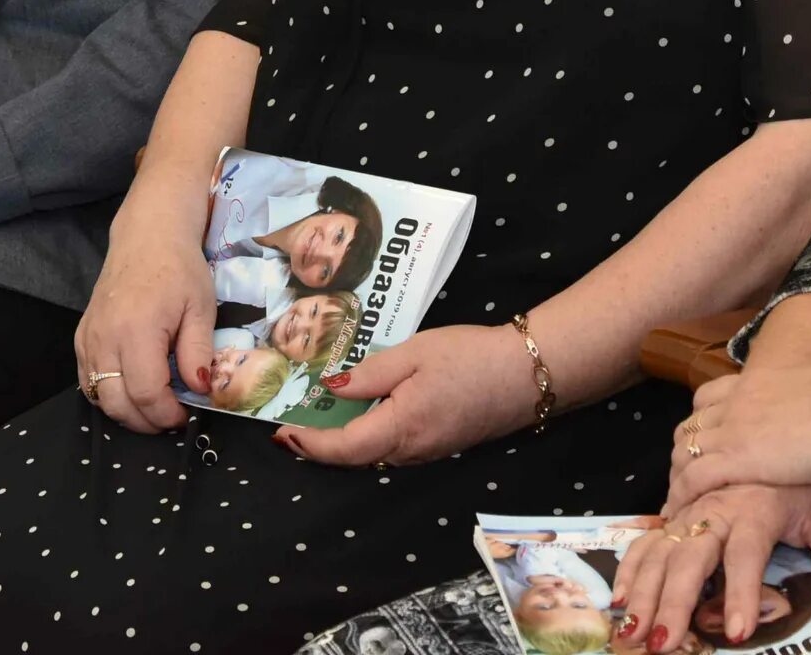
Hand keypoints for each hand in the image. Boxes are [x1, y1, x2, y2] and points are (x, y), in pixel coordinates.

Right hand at [71, 193, 218, 434]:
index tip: (185, 416)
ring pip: (98, 396)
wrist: (147, 235)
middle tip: (170, 417)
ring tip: (153, 406)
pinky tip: (129, 390)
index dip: (166, 414)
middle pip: (117, 403)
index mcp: (137, 330)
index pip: (146, 393)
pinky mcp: (82, 336)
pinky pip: (86, 380)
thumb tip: (199, 389)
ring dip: (126, 412)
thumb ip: (198, 352)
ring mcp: (88, 338)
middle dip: (146, 421)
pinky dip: (107, 394)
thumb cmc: (180, 269)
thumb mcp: (201, 308)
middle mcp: (105, 338)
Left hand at [275, 322, 538, 467]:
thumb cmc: (470, 357)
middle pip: (354, 456)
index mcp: (400, 427)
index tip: (281, 431)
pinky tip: (359, 412)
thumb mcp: (414, 353)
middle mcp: (410, 451)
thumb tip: (330, 389)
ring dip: (343, 440)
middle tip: (289, 424)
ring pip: (373, 453)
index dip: (309, 444)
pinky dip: (368, 435)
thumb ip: (369, 374)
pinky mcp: (439, 445)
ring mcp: (427, 452)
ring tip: (316, 415)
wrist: (528, 375)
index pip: (343, 448)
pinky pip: (393, 446)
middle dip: (319, 444)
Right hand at [611, 483, 810, 652]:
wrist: (772, 426)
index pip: (745, 555)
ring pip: (661, 551)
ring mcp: (690, 510)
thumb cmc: (798, 478)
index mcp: (755, 509)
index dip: (739, 593)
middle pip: (690, 556)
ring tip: (635, 632)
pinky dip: (630, 569)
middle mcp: (715, 509)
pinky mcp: (675, 512)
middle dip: (676, 603)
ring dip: (645, 592)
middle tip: (666, 644)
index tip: (736, 632)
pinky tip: (621, 600)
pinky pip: (647, 540)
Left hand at [663, 360, 810, 509]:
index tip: (700, 449)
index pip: (705, 401)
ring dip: (678, 479)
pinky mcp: (738, 456)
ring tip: (680, 504)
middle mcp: (734, 402)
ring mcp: (733, 428)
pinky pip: (694, 476)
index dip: (698, 427)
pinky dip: (683, 494)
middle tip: (685, 484)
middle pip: (688, 429)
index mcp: (752, 384)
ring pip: (683, 453)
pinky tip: (682, 512)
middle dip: (681, 457)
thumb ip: (799, 406)